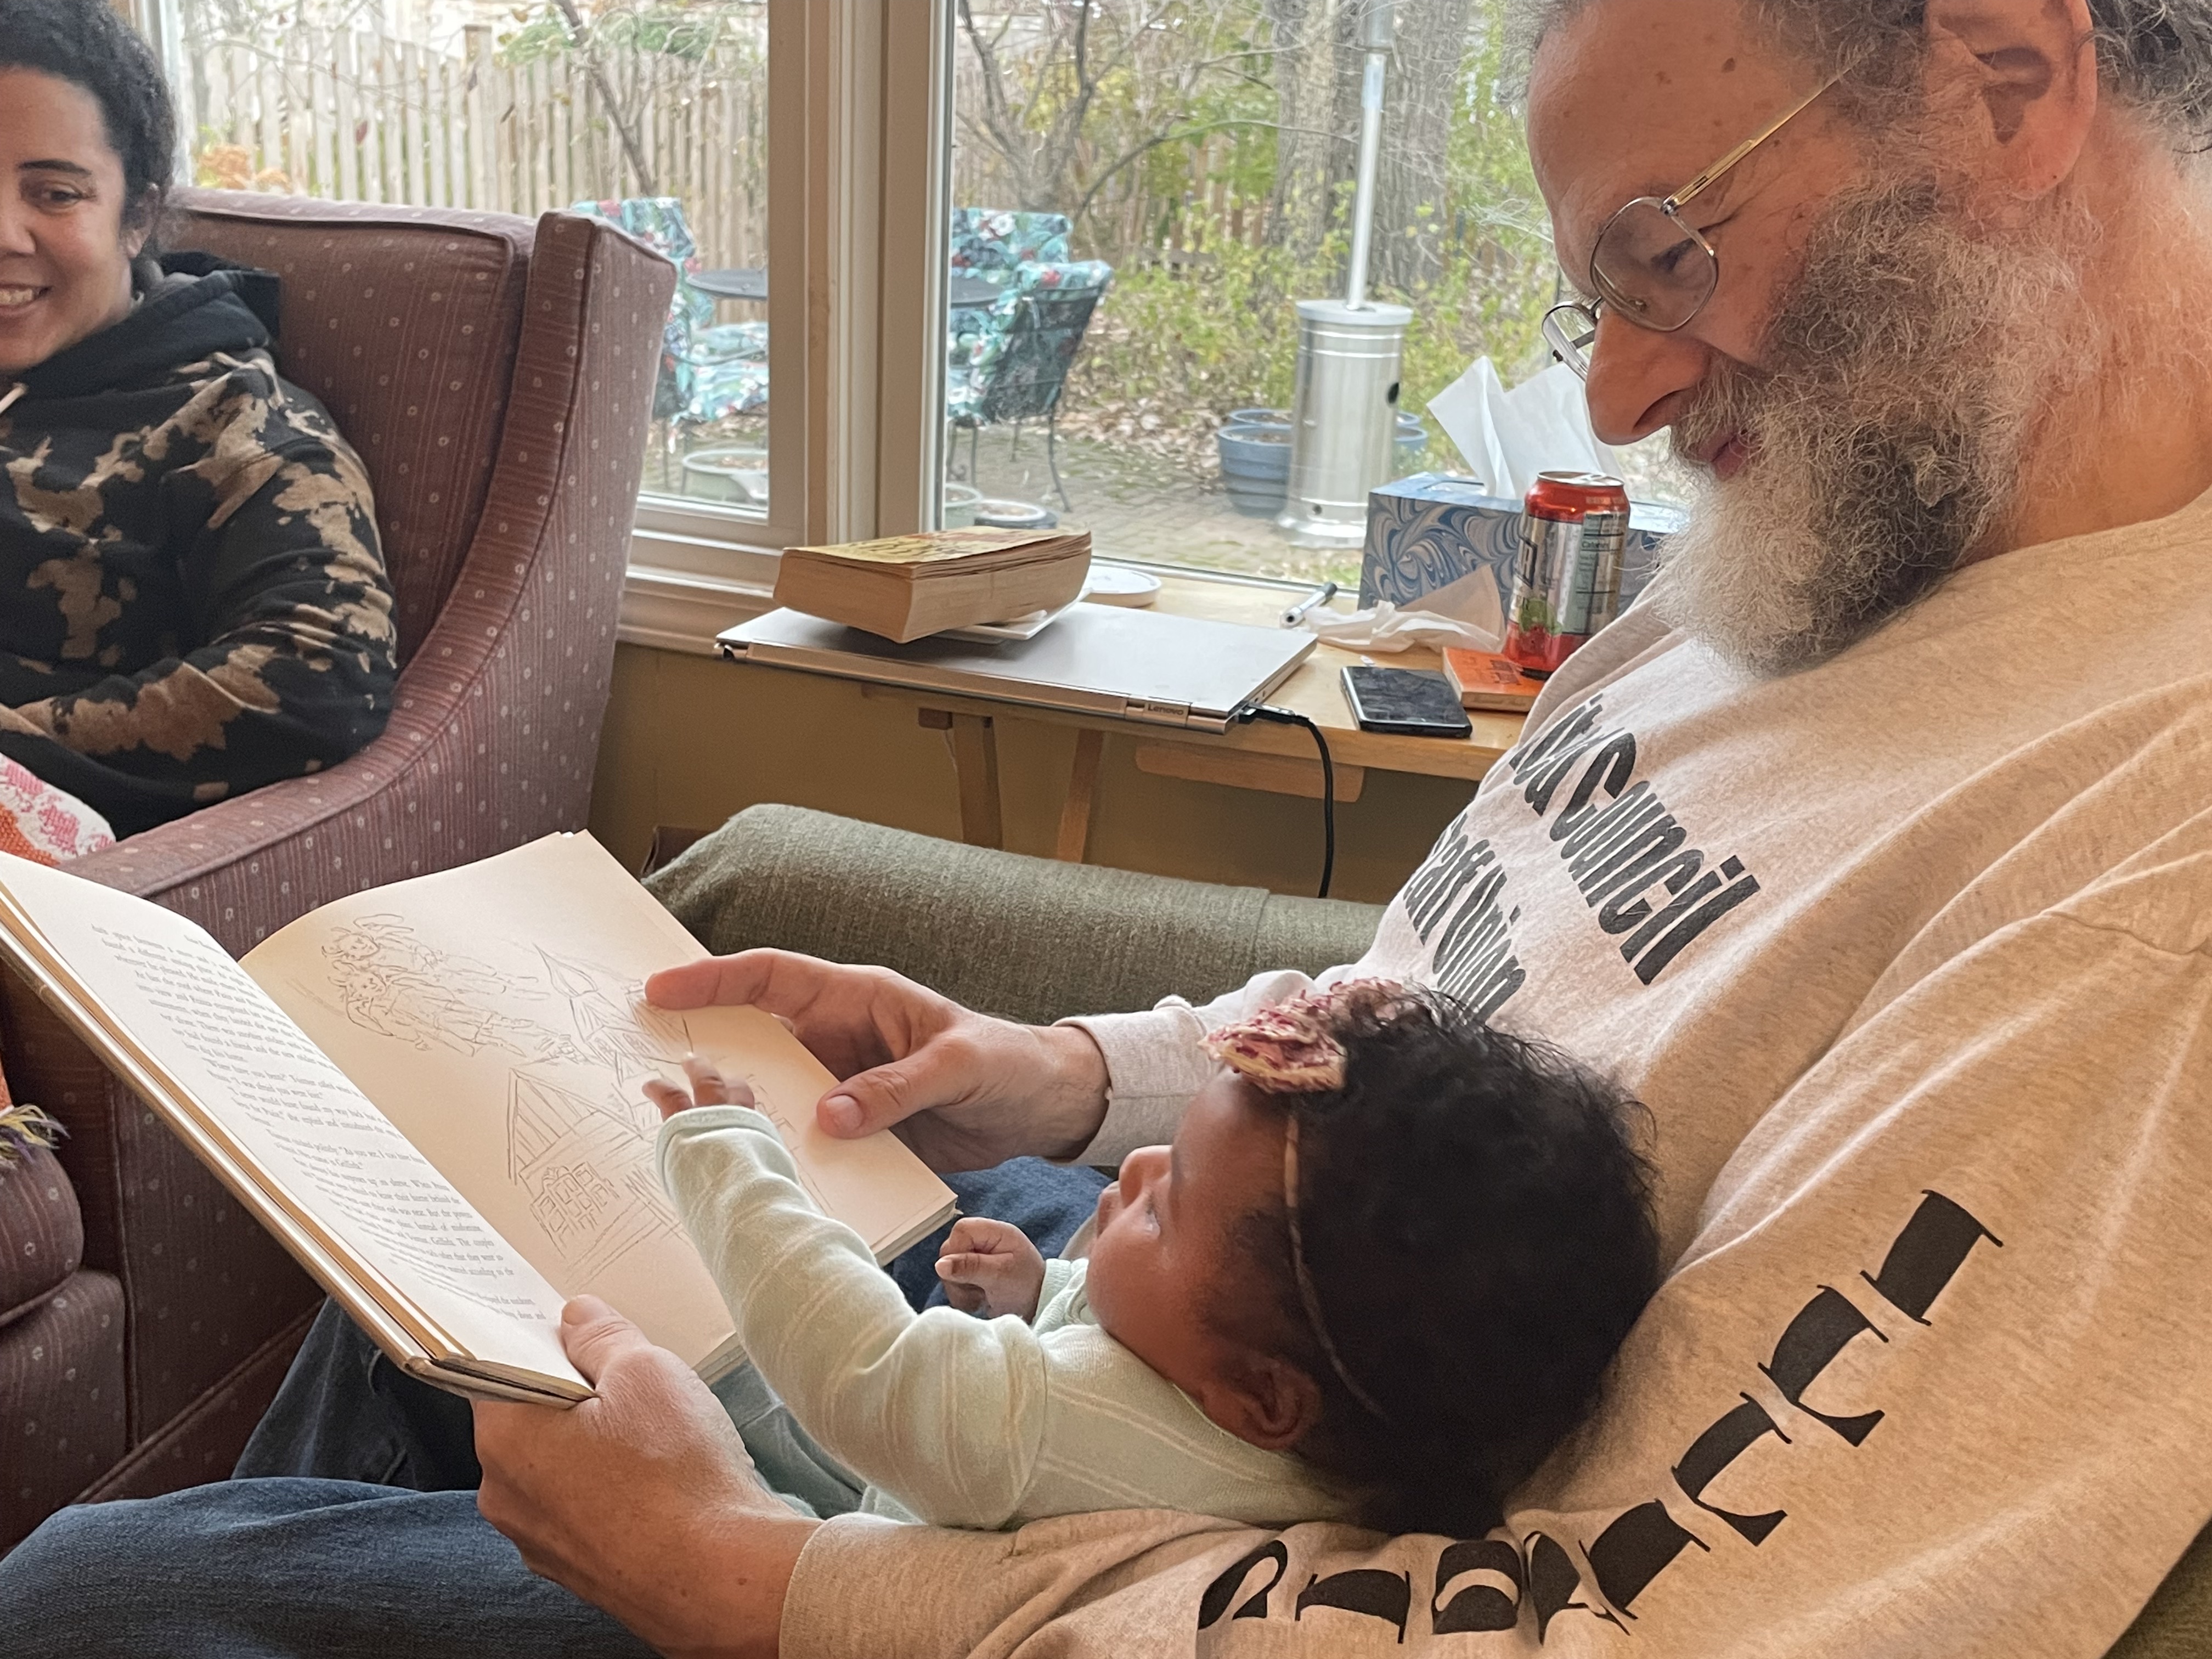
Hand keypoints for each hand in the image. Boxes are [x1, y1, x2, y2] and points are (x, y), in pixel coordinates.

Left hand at [474, 1297, 815, 1658]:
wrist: (718, 1576)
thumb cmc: (676, 1477)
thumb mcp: (646, 1370)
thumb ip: (603, 1336)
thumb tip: (579, 1319)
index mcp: (506, 1437)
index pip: (499, 1367)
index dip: (540, 1341)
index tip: (574, 1329)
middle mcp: (505, 1495)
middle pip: (529, 1418)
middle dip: (575, 1394)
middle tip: (632, 1382)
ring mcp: (538, 1541)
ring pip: (558, 1467)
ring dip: (596, 1445)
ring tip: (657, 1438)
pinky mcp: (577, 1570)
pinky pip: (584, 1509)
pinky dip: (612, 1490)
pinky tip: (659, 1483)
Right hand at [645, 950, 1110, 1170]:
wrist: (1044, 1108)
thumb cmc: (1008, 1063)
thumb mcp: (959, 1066)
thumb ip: (896, 1087)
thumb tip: (829, 1116)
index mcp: (857, 1000)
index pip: (772, 978)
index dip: (714, 980)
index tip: (660, 989)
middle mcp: (838, 1041)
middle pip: (754, 1038)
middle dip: (700, 1047)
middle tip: (640, 1065)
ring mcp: (842, 1088)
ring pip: (771, 1095)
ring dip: (733, 1109)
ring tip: (676, 1127)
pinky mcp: (856, 1132)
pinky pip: (804, 1141)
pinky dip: (777, 1153)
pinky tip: (748, 1175)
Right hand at [936, 1217, 1047, 1319]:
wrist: (1038, 1305)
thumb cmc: (1027, 1286)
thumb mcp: (999, 1276)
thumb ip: (970, 1267)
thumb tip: (940, 1264)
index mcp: (995, 1232)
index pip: (961, 1231)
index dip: (957, 1252)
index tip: (967, 1274)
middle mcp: (984, 1241)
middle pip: (950, 1251)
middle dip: (958, 1276)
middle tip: (978, 1289)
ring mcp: (977, 1257)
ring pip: (948, 1269)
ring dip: (961, 1288)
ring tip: (982, 1296)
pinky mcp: (973, 1273)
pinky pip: (953, 1282)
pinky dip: (963, 1295)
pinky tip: (979, 1299)